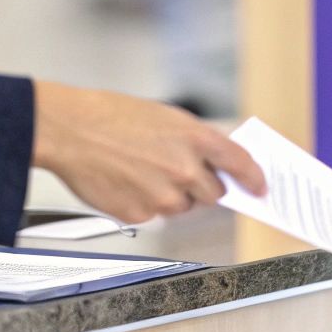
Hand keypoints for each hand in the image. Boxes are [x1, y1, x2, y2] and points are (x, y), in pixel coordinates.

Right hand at [31, 80, 266, 223]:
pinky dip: (145, 202)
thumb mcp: (165, 116)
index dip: (254, 178)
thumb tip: (215, 160)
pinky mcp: (141, 215)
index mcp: (195, 139)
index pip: (240, 164)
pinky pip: (154, 215)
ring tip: (141, 170)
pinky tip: (126, 181)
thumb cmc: (110, 115)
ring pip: (182, 206)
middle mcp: (185, 171)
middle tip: (177, 170)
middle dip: (202, 186)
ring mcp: (164, 197)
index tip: (260, 187)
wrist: (71, 131)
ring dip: (171, 194)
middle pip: (214, 194)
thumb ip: (195, 141)